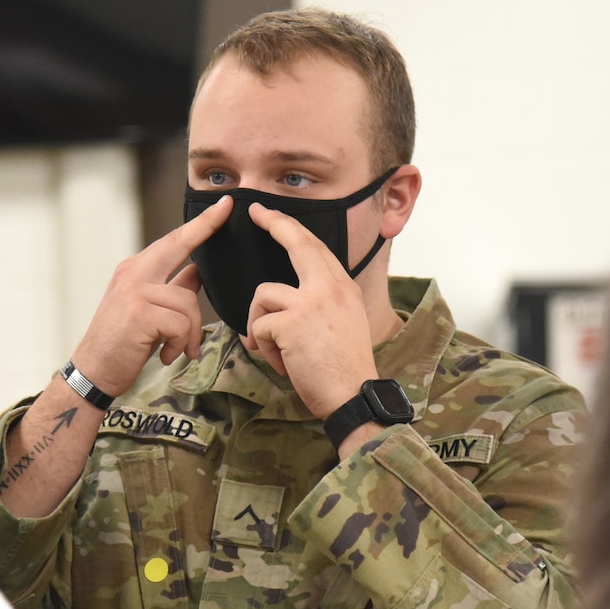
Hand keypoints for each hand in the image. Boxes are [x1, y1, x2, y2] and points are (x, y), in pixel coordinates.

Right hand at [69, 196, 230, 394]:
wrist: (94, 371)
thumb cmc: (122, 342)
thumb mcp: (146, 309)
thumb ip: (172, 288)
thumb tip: (198, 270)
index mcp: (134, 270)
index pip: (172, 242)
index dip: (200, 223)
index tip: (223, 206)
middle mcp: (132, 274)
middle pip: (178, 246)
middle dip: (205, 227)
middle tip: (226, 209)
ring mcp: (135, 292)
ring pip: (188, 301)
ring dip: (190, 333)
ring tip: (176, 349)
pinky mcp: (140, 314)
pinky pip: (181, 325)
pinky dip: (181, 345)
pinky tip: (166, 355)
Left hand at [244, 204, 379, 418]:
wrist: (353, 396)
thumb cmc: (345, 369)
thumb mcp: (345, 323)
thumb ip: (324, 302)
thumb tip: (293, 296)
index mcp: (344, 288)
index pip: (316, 248)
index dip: (292, 228)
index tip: (273, 215)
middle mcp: (330, 288)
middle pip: (298, 243)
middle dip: (275, 223)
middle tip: (256, 213)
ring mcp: (311, 303)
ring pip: (263, 294)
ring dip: (259, 325)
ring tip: (277, 350)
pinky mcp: (290, 323)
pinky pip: (259, 326)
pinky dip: (263, 348)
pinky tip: (282, 363)